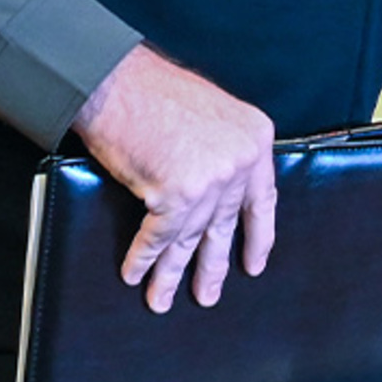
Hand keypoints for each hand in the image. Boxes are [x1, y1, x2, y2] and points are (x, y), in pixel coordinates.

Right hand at [71, 44, 277, 312]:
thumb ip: (224, 149)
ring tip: (162, 301)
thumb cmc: (157, 93)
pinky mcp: (176, 193)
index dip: (258, 236)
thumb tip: (219, 191)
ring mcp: (211, 179)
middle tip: (208, 295)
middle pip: (226, 225)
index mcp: (255, 139)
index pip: (264, 199)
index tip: (255, 264)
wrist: (118, 80)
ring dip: (172, 273)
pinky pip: (158, 237)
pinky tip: (135, 274)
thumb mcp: (213, 115)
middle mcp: (241, 161)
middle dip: (213, 265)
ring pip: (190, 238)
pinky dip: (143, 258)